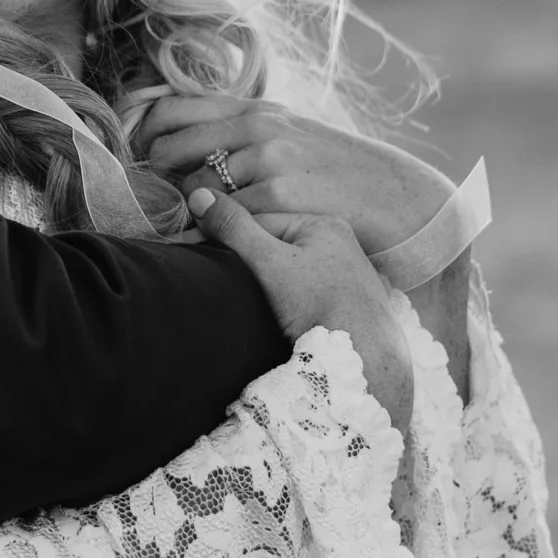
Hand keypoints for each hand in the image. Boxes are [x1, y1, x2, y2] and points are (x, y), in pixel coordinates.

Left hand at [144, 95, 453, 258]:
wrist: (397, 198)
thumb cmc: (337, 173)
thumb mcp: (291, 136)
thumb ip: (241, 135)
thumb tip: (183, 145)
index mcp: (254, 110)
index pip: (169, 109)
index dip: (141, 137)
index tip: (134, 161)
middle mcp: (257, 128)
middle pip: (168, 150)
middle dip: (150, 180)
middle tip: (146, 203)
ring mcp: (267, 162)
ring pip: (193, 189)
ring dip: (180, 213)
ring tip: (180, 229)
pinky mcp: (279, 198)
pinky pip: (223, 220)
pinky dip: (209, 235)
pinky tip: (209, 246)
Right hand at [185, 188, 412, 440]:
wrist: (368, 362)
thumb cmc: (322, 306)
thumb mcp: (270, 263)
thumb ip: (234, 228)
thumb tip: (199, 195)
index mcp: (324, 224)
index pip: (258, 221)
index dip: (222, 235)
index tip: (189, 251)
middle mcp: (339, 244)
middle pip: (274, 244)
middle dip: (242, 257)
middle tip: (208, 273)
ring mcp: (345, 276)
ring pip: (286, 269)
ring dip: (260, 280)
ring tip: (236, 295)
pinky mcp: (345, 305)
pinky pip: (302, 292)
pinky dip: (281, 298)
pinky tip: (268, 312)